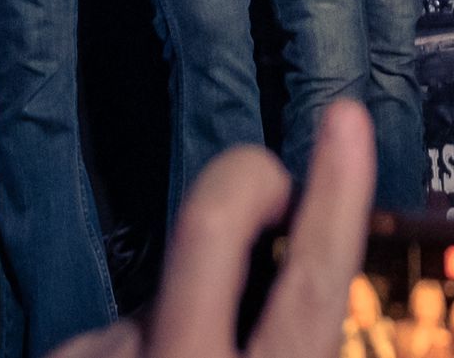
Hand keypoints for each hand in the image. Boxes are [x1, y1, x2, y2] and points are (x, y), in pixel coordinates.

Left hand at [50, 101, 374, 357]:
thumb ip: (293, 337)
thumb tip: (295, 285)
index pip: (312, 279)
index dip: (336, 193)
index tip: (345, 119)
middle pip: (211, 221)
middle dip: (245, 177)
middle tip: (265, 179)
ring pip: (160, 292)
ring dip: (173, 318)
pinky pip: (108, 336)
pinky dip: (125, 353)